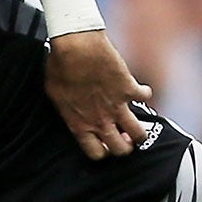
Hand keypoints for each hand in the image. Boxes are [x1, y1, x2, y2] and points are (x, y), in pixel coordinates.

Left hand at [46, 31, 152, 159]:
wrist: (77, 47)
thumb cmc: (61, 67)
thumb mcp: (55, 94)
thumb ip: (67, 109)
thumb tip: (70, 109)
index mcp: (80, 124)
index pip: (96, 153)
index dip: (102, 151)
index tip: (104, 145)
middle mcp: (101, 121)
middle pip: (121, 149)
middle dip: (125, 146)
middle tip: (124, 138)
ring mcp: (117, 106)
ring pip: (139, 133)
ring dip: (139, 130)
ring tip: (136, 123)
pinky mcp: (129, 89)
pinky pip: (145, 97)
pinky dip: (145, 93)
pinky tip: (140, 89)